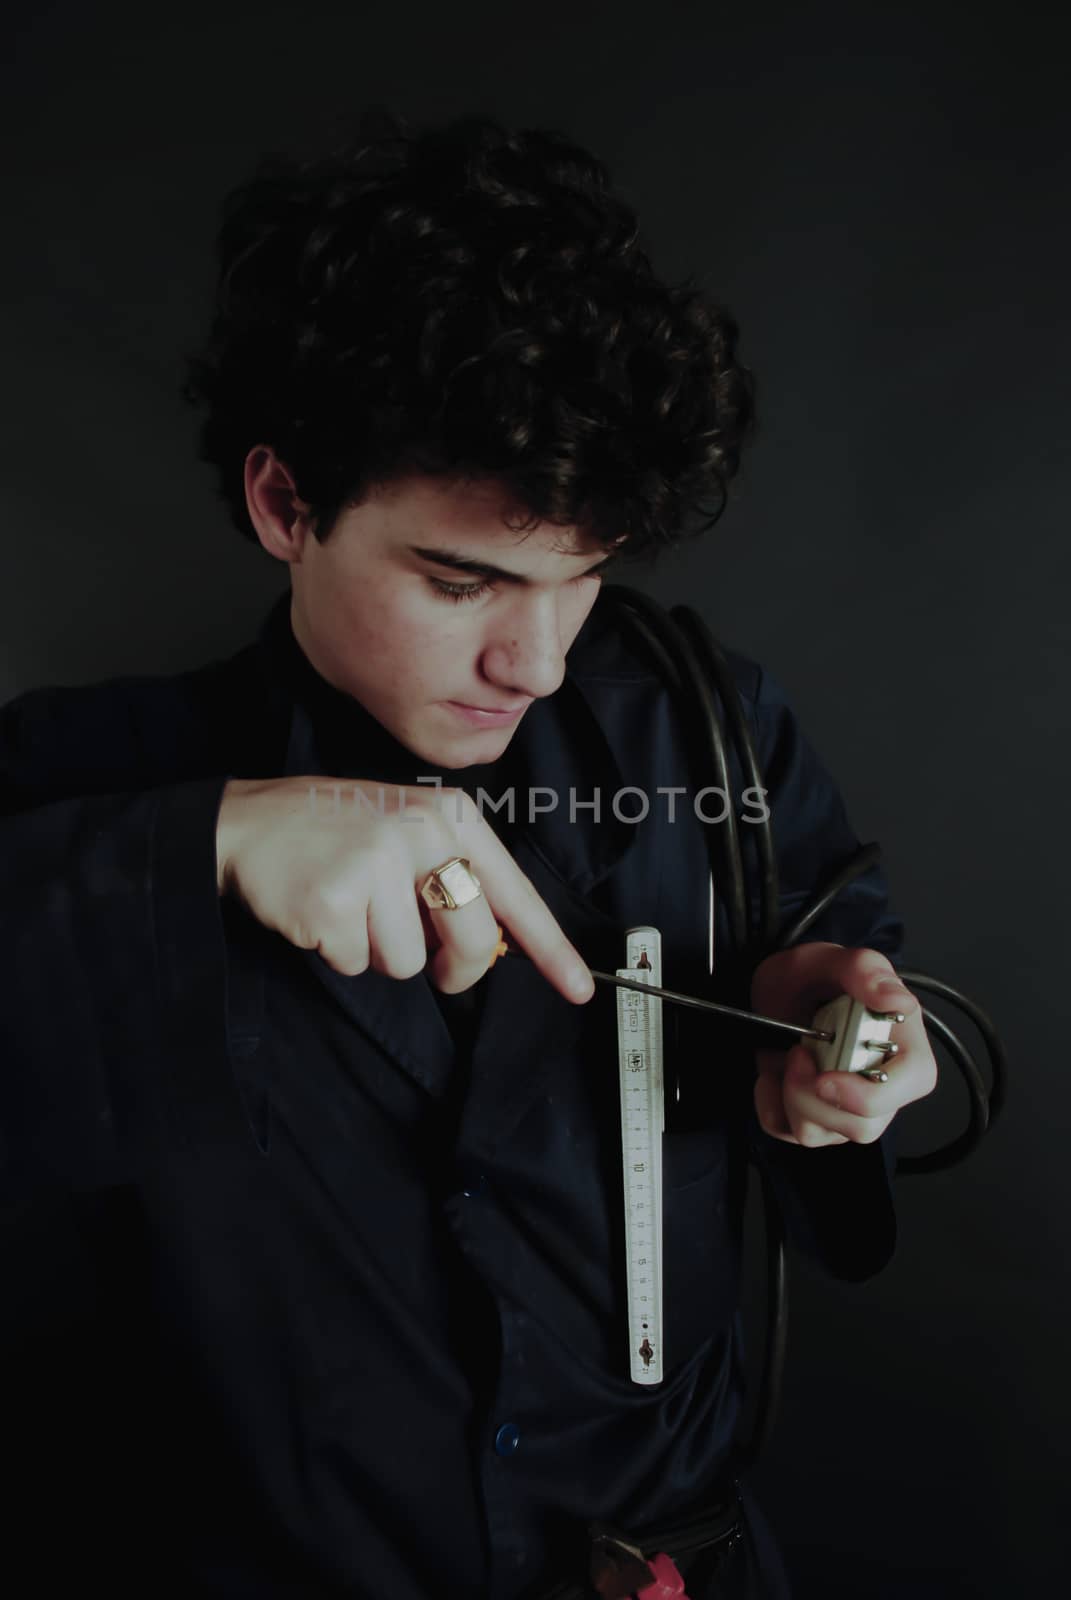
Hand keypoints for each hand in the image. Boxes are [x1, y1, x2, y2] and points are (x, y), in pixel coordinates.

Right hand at [216, 776, 594, 1003]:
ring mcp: (378, 861)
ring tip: (350, 906)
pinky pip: (355, 963)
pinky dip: (336, 951)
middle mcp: (422, 831)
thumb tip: (492, 952)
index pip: (514, 893)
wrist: (247, 824)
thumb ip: (453, 882)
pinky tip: (319, 909)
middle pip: (473, 940)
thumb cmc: (334, 836)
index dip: (551, 948)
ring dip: (377, 952)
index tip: (579, 988)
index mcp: (450, 816)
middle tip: (423, 956)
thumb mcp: (407, 835)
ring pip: (408, 962)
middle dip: (452, 968)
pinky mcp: (336, 897)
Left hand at [750, 941, 936, 1146]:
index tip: (828, 1080)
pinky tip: (773, 1074)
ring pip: (822, 1135)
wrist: (775, 991)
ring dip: (790, 1096)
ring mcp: (846, 1107)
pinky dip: (769, 1104)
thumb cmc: (811, 977)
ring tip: (789, 1055)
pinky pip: (787, 1132)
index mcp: (900, 1042)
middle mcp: (879, 1082)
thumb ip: (864, 969)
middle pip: (864, 1125)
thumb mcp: (829, 959)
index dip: (873, 1095)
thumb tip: (897, 998)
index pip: (914, 1084)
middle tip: (798, 1051)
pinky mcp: (813, 1118)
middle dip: (815, 1096)